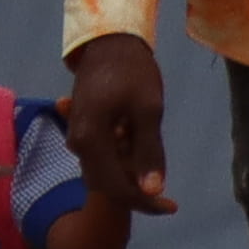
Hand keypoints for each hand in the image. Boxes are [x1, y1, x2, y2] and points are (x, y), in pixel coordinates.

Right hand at [63, 31, 177, 214]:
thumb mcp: (149, 111)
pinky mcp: (82, 129)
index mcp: (91, 141)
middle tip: (168, 195)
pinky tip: (137, 143)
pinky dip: (122, 160)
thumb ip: (149, 152)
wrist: (109, 42)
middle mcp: (78, 144)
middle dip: (138, 193)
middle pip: (107, 185)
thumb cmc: (133, 71)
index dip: (145, 203)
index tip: (171, 207)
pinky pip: (101, 157)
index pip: (116, 188)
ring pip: (104, 172)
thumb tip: (153, 191)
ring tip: (152, 159)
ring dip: (129, 175)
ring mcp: (77, 136)